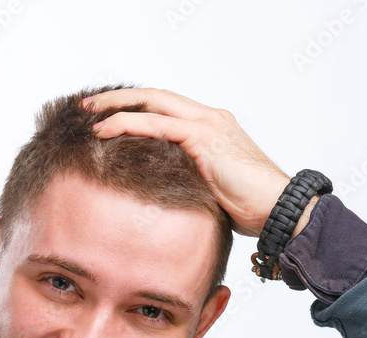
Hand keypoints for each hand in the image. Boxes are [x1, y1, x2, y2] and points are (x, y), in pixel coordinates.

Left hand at [83, 87, 290, 237]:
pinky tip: (104, 131)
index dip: (134, 108)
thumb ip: (186, 181)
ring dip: (115, 106)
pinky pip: (157, 124)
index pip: (164, 108)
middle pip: (154, 96)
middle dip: (117, 98)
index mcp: (210, 128)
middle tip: (86, 106)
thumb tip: (158, 197)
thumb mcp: (209, 191)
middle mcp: (209, 118)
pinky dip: (127, 124)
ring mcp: (208, 124)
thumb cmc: (251, 210)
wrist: (281, 212)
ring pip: (152, 103)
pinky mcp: (205, 137)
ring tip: (86, 114)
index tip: (105, 116)